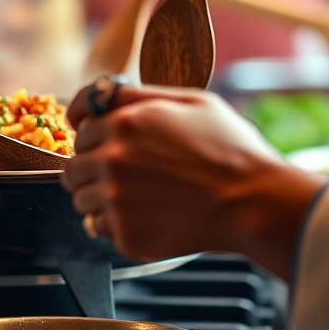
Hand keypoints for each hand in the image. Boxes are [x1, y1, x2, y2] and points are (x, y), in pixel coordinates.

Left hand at [61, 83, 323, 278]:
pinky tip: (143, 215)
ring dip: (98, 196)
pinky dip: (115, 224)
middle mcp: (113, 159)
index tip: (90, 136)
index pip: (81, 124)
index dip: (90, 130)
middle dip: (90, 166)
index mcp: (126, 122)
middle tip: (117, 172)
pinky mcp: (127, 234)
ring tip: (132, 195)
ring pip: (81, 199)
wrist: (255, 202)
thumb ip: (142, 95)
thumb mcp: (192, 101)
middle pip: (73, 165)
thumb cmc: (232, 151)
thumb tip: (106, 96)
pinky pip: (100, 229)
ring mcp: (117, 199)